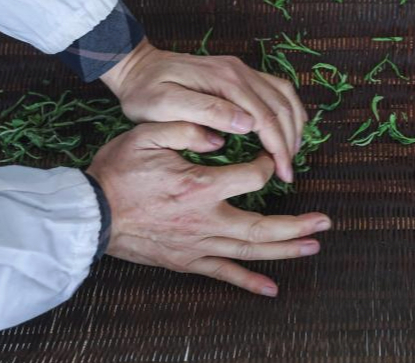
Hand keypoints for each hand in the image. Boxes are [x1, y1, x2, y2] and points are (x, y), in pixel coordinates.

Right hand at [86, 122, 330, 296]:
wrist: (89, 213)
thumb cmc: (118, 172)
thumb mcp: (148, 135)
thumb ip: (188, 127)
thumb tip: (222, 131)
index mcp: (202, 185)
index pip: (254, 177)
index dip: (269, 165)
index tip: (271, 159)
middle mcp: (207, 219)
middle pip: (264, 226)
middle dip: (298, 224)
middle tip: (325, 222)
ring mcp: (199, 244)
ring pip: (250, 250)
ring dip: (285, 249)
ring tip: (314, 246)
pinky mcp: (187, 261)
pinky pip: (223, 274)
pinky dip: (249, 282)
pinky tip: (272, 289)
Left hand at [100, 38, 306, 182]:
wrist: (136, 67)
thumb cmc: (145, 92)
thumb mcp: (165, 106)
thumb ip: (205, 112)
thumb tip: (247, 124)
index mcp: (224, 81)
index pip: (265, 118)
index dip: (278, 148)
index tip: (282, 174)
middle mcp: (239, 71)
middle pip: (280, 108)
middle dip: (290, 142)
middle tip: (288, 172)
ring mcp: (241, 69)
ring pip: (285, 96)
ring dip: (294, 125)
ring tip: (291, 154)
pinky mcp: (239, 72)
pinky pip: (277, 88)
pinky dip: (289, 109)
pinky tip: (289, 127)